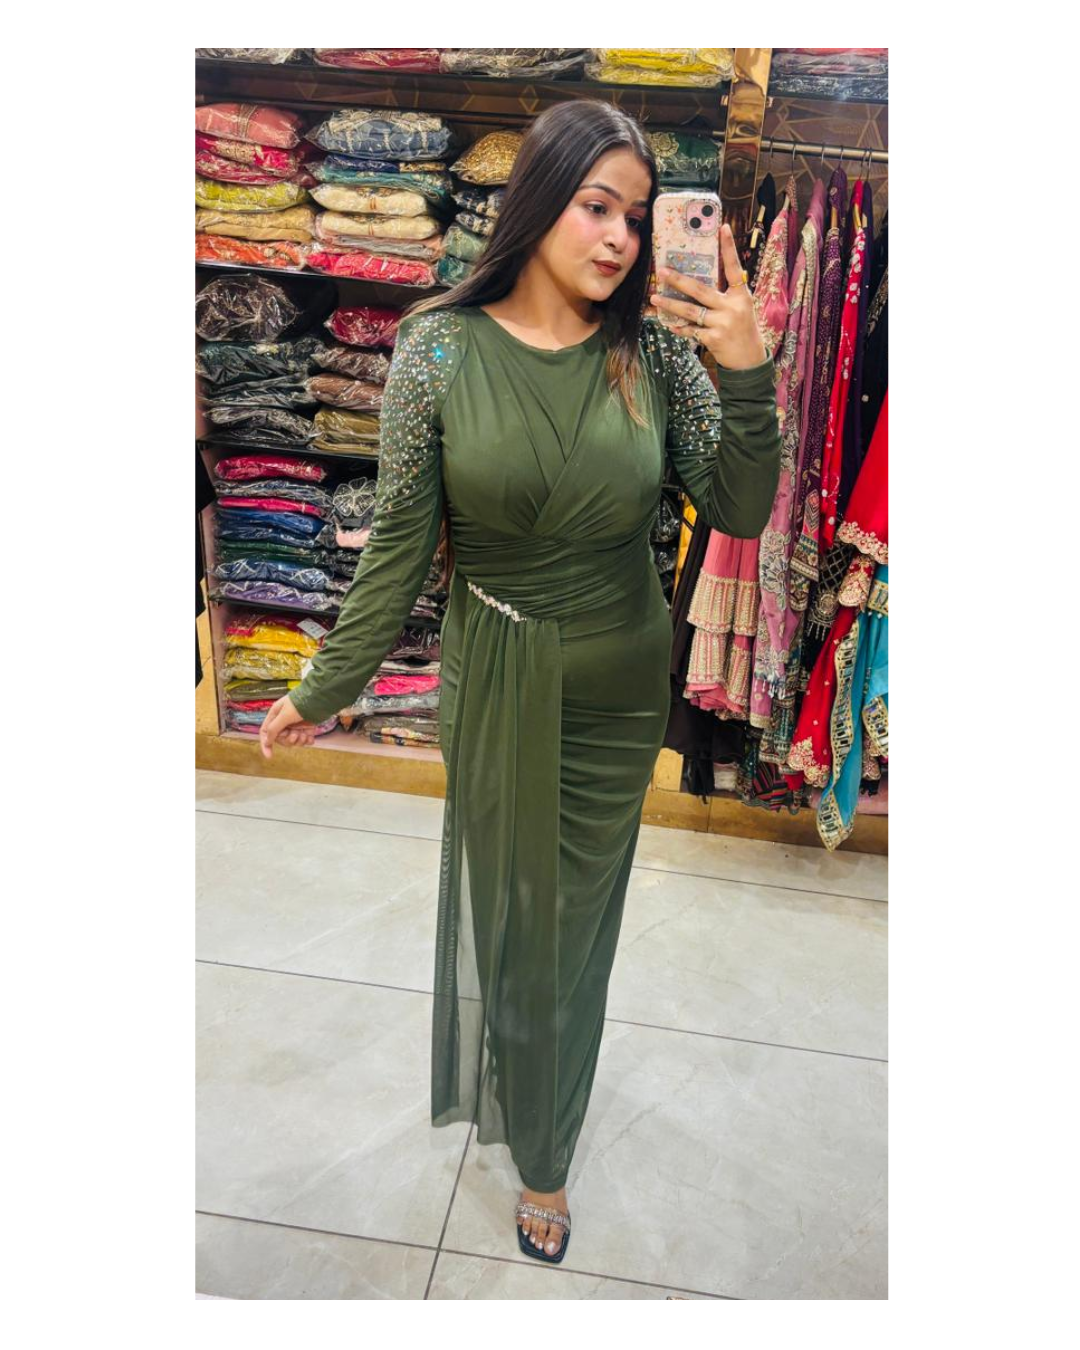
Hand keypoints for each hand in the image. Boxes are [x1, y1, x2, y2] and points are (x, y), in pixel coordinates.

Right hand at [259, 695, 317, 758]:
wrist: (319, 699)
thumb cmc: (300, 704)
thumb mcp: (284, 715)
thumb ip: (274, 728)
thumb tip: (266, 741)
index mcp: (275, 716)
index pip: (266, 732)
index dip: (266, 744)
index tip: (269, 756)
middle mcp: (284, 721)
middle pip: (281, 739)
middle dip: (288, 740)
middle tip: (296, 735)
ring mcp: (295, 725)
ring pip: (293, 740)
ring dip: (299, 740)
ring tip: (305, 735)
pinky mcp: (306, 728)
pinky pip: (303, 739)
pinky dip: (307, 740)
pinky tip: (311, 738)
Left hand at [650, 222, 768, 370]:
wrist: (749, 361)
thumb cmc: (743, 329)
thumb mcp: (740, 308)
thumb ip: (723, 295)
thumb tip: (696, 282)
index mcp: (741, 295)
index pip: (735, 268)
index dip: (729, 248)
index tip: (723, 227)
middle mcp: (732, 307)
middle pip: (700, 290)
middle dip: (679, 280)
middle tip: (662, 271)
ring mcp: (721, 324)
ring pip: (690, 311)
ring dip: (670, 304)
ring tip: (654, 298)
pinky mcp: (712, 339)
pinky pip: (690, 330)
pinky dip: (678, 327)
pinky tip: (667, 323)